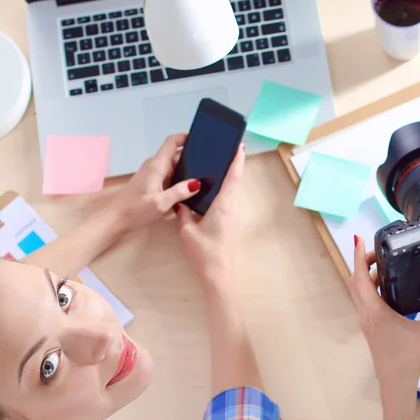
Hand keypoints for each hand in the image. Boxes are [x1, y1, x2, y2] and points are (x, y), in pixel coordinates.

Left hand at [109, 134, 200, 232]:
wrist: (115, 219)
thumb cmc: (135, 210)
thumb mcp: (161, 203)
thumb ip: (180, 192)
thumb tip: (197, 183)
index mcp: (156, 165)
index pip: (172, 142)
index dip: (185, 137)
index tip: (199, 137)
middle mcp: (154, 166)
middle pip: (175, 155)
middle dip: (190, 157)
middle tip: (207, 164)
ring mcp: (151, 174)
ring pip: (172, 166)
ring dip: (184, 170)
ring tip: (202, 176)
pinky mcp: (150, 183)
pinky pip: (167, 175)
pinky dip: (178, 178)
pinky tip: (187, 189)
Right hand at [176, 144, 244, 283]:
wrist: (218, 274)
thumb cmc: (204, 252)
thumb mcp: (186, 229)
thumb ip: (182, 210)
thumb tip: (180, 197)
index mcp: (224, 205)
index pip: (233, 176)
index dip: (237, 159)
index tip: (239, 145)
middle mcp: (233, 207)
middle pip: (233, 181)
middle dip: (228, 166)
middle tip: (219, 151)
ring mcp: (235, 215)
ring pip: (230, 192)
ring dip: (224, 180)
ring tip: (211, 168)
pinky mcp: (232, 222)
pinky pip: (228, 202)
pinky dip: (221, 193)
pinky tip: (209, 192)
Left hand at [348, 236, 419, 391]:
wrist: (396, 383)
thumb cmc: (406, 360)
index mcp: (374, 311)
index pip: (360, 277)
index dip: (358, 256)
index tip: (359, 239)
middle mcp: (366, 313)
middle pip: (355, 280)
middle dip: (362, 262)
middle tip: (377, 251)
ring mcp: (366, 320)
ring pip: (358, 291)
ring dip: (366, 276)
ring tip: (382, 265)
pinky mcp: (370, 326)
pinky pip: (365, 300)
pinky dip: (371, 288)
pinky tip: (387, 288)